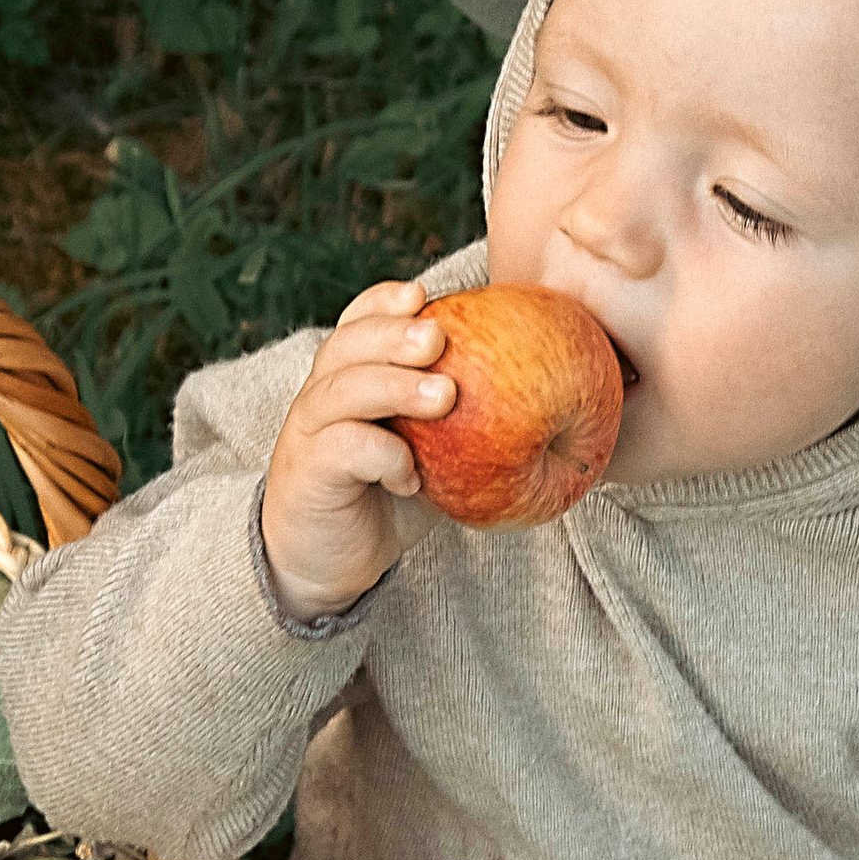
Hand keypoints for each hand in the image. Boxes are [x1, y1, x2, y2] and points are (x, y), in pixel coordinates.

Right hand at [259, 275, 451, 619]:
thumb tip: (550, 394)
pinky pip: (341, 450)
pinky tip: (412, 476)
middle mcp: (323, 396)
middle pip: (347, 346)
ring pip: (340, 391)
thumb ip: (461, 420)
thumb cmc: (387, 498)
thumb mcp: (432, 453)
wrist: (327, 563)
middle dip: (393, 334)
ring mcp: (309, 434)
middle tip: (440, 339)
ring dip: (394, 387)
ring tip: (445, 397)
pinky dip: (381, 455)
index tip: (423, 296)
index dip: (384, 303)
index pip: (357, 322)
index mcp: (349, 378)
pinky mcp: (308, 475)